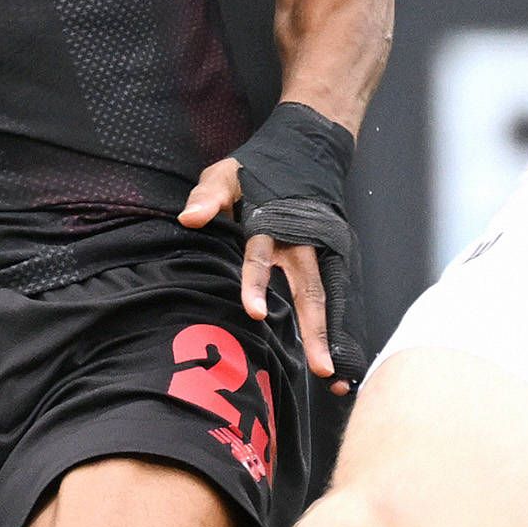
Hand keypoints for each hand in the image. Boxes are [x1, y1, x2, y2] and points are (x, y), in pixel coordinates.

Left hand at [178, 153, 342, 384]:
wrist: (306, 151)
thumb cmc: (258, 170)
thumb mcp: (226, 173)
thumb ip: (208, 197)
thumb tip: (189, 219)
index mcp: (270, 223)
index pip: (259, 257)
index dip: (256, 284)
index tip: (253, 312)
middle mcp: (299, 243)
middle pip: (308, 290)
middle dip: (314, 330)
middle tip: (319, 367)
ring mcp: (317, 252)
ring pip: (325, 299)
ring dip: (329, 337)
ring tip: (333, 376)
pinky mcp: (328, 259)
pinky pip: (333, 297)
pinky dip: (337, 329)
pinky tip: (338, 362)